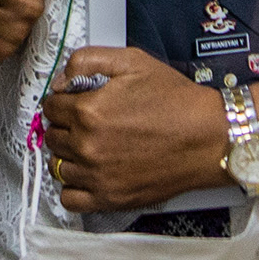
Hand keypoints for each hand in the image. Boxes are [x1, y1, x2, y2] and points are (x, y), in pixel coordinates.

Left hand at [42, 47, 226, 211]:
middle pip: (52, 136)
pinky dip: (73, 187)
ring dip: (68, 155)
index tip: (72, 103)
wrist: (208, 138)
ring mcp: (97, 175)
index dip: (62, 101)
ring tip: (90, 146)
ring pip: (57, 166)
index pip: (50, 107)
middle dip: (65, 126)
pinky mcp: (110, 198)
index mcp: (89, 111)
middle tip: (85, 122)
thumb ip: (87, 61)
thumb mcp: (132, 61)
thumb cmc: (176, 101)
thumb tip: (61, 79)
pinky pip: (70, 199)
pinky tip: (88, 173)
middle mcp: (88, 145)